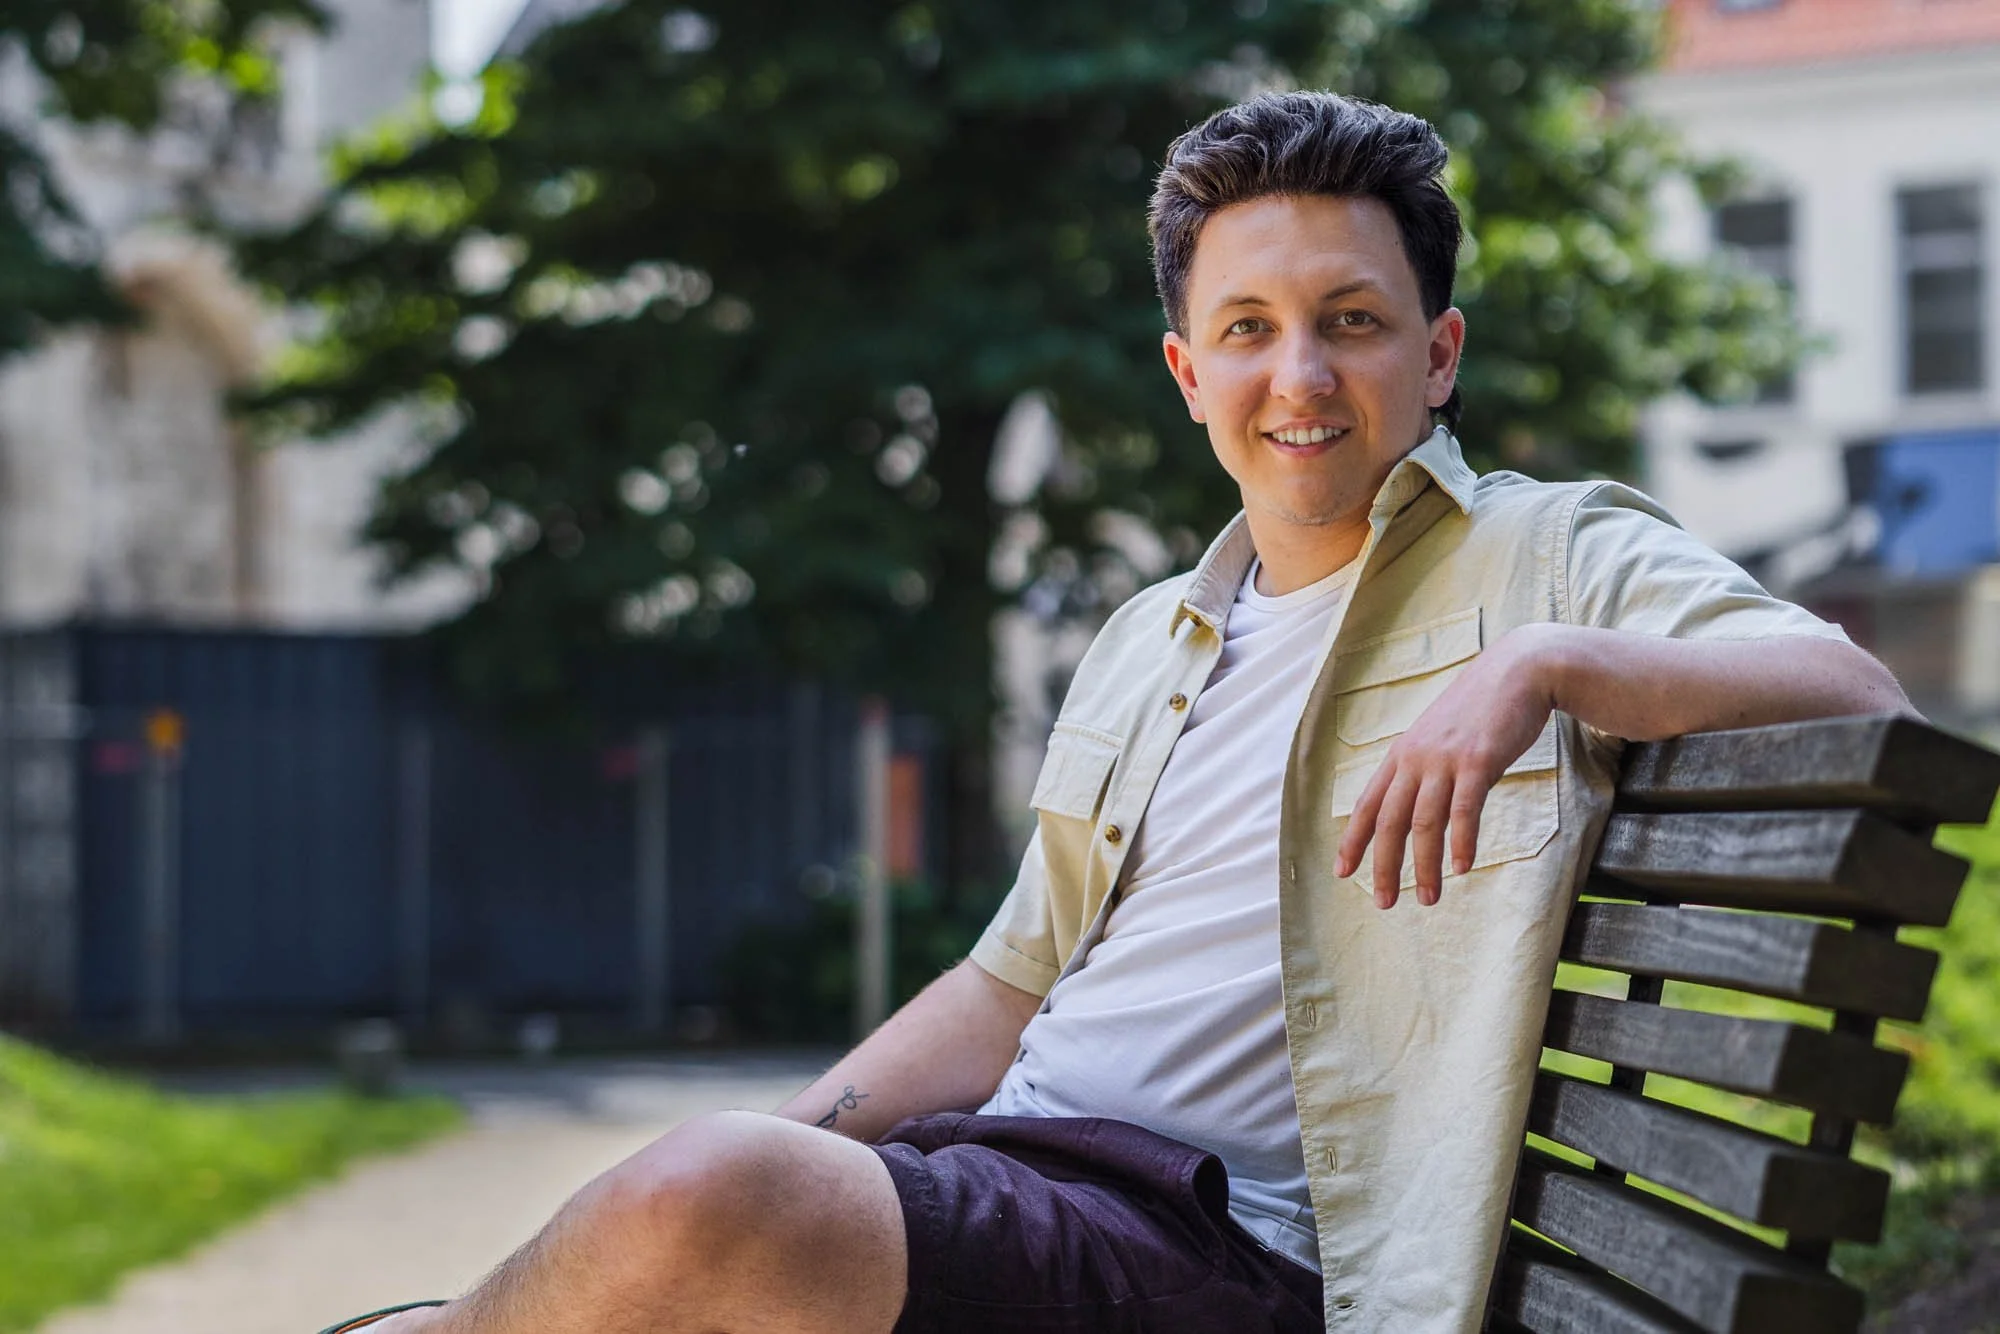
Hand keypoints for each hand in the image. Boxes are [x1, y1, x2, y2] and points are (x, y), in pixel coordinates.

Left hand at [1334, 625, 1560, 908]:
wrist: (1518, 672)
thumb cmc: (1480, 710)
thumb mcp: (1440, 737)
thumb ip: (1426, 768)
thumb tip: (1420, 805)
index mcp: (1402, 754)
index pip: (1369, 804)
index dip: (1353, 840)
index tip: (1342, 873)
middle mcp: (1415, 759)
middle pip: (1391, 821)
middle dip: (1385, 866)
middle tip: (1384, 902)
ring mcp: (1445, 760)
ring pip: (1424, 822)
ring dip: (1425, 865)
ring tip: (1428, 899)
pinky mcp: (1477, 761)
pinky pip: (1464, 808)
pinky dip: (1461, 840)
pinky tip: (1462, 867)